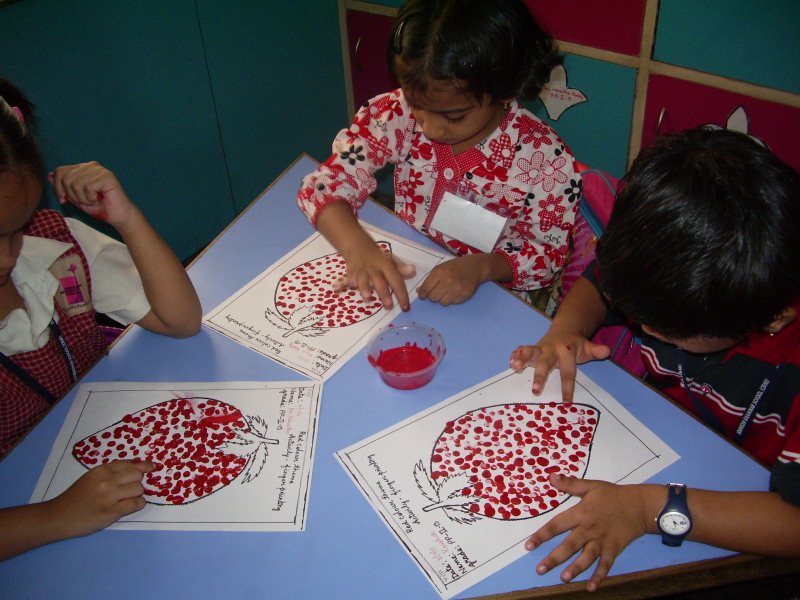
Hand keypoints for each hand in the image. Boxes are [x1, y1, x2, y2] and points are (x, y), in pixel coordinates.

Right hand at [47, 460, 153, 537]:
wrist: (59, 516)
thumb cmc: (76, 496)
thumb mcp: (91, 477)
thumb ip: (111, 472)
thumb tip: (136, 465)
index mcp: (101, 470)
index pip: (129, 464)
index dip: (143, 466)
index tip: (152, 467)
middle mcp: (106, 481)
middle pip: (137, 475)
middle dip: (138, 481)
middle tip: (130, 488)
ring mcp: (109, 496)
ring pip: (139, 489)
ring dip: (137, 494)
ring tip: (127, 498)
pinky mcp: (112, 512)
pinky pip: (136, 504)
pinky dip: (138, 504)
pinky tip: (130, 506)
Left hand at [49, 162, 135, 226]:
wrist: (116, 216)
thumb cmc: (98, 207)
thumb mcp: (75, 197)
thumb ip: (63, 186)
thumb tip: (49, 174)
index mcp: (82, 168)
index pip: (60, 171)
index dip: (57, 188)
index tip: (64, 201)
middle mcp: (90, 165)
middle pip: (66, 178)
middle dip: (72, 195)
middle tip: (85, 201)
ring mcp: (99, 169)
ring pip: (76, 184)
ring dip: (82, 198)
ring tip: (93, 200)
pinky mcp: (107, 176)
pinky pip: (88, 187)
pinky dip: (91, 198)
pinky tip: (99, 199)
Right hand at [335, 241, 415, 309]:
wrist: (358, 245)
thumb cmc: (378, 258)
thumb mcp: (391, 261)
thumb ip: (400, 269)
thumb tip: (413, 270)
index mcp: (386, 266)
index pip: (396, 280)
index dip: (401, 294)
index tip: (406, 307)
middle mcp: (374, 270)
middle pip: (379, 282)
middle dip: (383, 293)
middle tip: (388, 305)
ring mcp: (361, 272)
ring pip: (362, 281)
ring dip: (364, 289)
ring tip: (367, 297)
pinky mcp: (350, 274)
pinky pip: (344, 279)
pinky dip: (340, 283)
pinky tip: (335, 288)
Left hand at [417, 256, 481, 305]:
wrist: (475, 267)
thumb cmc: (455, 267)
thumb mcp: (440, 268)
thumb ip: (429, 279)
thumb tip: (419, 292)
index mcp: (440, 272)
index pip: (426, 288)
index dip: (422, 294)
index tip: (423, 296)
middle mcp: (448, 281)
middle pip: (433, 298)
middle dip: (433, 296)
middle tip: (437, 292)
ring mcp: (457, 289)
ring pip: (442, 303)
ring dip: (442, 299)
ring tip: (447, 292)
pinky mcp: (464, 295)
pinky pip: (453, 303)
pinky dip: (452, 300)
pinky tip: (455, 292)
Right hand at [509, 330, 609, 401]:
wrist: (565, 330)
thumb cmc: (576, 346)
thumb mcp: (588, 347)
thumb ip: (596, 351)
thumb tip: (607, 350)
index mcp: (567, 351)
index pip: (568, 372)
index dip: (567, 387)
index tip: (566, 402)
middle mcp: (552, 349)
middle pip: (545, 363)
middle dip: (540, 376)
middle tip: (536, 391)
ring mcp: (540, 348)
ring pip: (530, 352)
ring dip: (522, 357)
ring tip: (515, 365)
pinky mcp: (532, 349)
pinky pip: (522, 351)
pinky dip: (515, 356)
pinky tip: (511, 363)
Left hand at [525, 475, 648, 590]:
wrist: (639, 505)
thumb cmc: (613, 495)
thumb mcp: (591, 486)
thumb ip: (570, 484)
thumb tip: (550, 477)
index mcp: (581, 513)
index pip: (557, 525)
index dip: (542, 535)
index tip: (528, 546)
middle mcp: (589, 529)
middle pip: (569, 545)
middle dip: (554, 558)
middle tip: (540, 569)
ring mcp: (602, 540)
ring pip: (586, 557)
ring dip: (575, 569)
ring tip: (563, 579)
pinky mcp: (614, 549)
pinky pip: (605, 565)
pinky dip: (599, 576)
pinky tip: (591, 587)